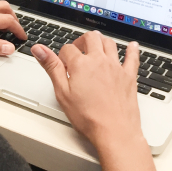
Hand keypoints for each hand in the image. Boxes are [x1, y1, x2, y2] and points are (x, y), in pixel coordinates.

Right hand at [32, 31, 141, 149]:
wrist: (115, 132)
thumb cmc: (88, 117)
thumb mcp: (62, 92)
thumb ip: (51, 67)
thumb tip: (39, 49)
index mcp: (81, 64)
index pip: (67, 49)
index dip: (62, 55)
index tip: (62, 65)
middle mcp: (99, 61)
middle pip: (91, 38)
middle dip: (81, 40)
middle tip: (78, 49)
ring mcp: (116, 67)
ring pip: (109, 43)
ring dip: (101, 40)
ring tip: (96, 45)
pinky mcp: (129, 76)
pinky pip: (132, 57)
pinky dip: (132, 50)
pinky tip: (132, 46)